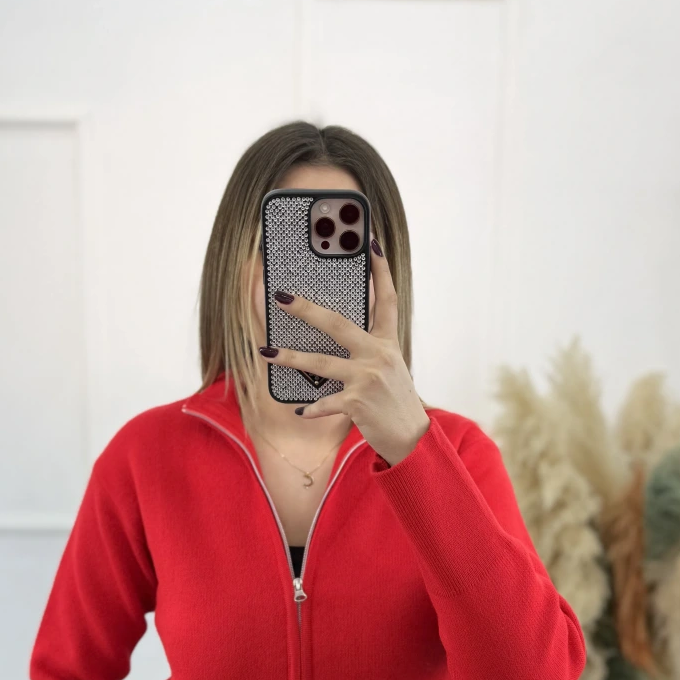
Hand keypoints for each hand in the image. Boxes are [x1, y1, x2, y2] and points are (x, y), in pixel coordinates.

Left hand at [260, 237, 430, 465]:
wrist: (412, 438)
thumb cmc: (395, 401)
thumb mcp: (390, 367)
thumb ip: (369, 347)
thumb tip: (337, 329)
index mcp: (388, 342)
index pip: (386, 298)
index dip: (379, 269)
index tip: (369, 241)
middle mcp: (378, 355)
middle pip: (337, 323)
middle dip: (306, 309)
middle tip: (281, 296)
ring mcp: (367, 378)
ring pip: (320, 362)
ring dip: (290, 357)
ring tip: (267, 351)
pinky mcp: (358, 403)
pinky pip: (325, 402)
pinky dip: (312, 407)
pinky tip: (299, 411)